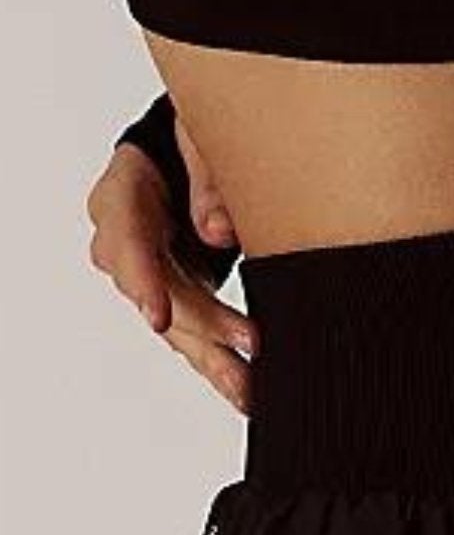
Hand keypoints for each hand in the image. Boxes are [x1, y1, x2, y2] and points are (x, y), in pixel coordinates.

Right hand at [85, 120, 257, 413]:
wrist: (188, 152)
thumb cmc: (193, 140)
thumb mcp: (200, 140)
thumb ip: (208, 178)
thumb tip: (220, 230)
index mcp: (122, 194)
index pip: (125, 241)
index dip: (142, 280)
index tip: (158, 314)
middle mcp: (124, 243)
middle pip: (155, 292)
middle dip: (201, 323)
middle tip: (248, 343)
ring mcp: (147, 276)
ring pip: (174, 326)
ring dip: (213, 360)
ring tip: (249, 391)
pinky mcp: (172, 297)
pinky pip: (191, 337)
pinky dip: (219, 365)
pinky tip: (245, 394)